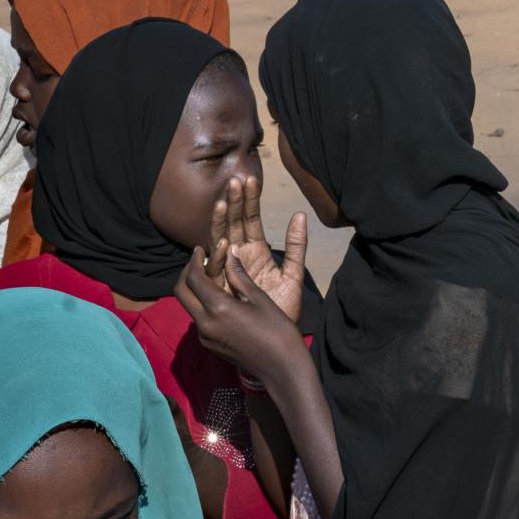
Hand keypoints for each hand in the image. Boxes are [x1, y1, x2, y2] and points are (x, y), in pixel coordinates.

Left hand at [176, 243, 308, 384]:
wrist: (281, 368)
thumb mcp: (261, 299)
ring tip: (211, 277)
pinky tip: (220, 299)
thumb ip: (240, 276)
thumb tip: (230, 253)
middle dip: (186, 273)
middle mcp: (205, 323)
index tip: (200, 249)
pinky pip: (198, 319)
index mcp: (218, 308)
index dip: (194, 260)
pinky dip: (202, 304)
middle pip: (180, 291)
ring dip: (193, 289)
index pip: (193, 278)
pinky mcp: (208, 345)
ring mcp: (204, 336)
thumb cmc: (278, 331)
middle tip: (199, 261)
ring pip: (188, 305)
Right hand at [207, 175, 306, 322]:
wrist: (278, 339)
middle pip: (232, 225)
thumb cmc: (285, 309)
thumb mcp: (294, 274)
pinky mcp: (223, 290)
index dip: (249, 200)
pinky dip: (220, 255)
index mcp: (256, 252)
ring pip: (220, 242)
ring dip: (221, 223)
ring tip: (223, 202)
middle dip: (232, 204)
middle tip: (233, 182)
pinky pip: (218, 269)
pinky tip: (224, 239)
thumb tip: (300, 214)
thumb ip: (297, 246)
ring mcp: (229, 273)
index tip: (250, 178)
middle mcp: (238, 259)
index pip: (249, 220)